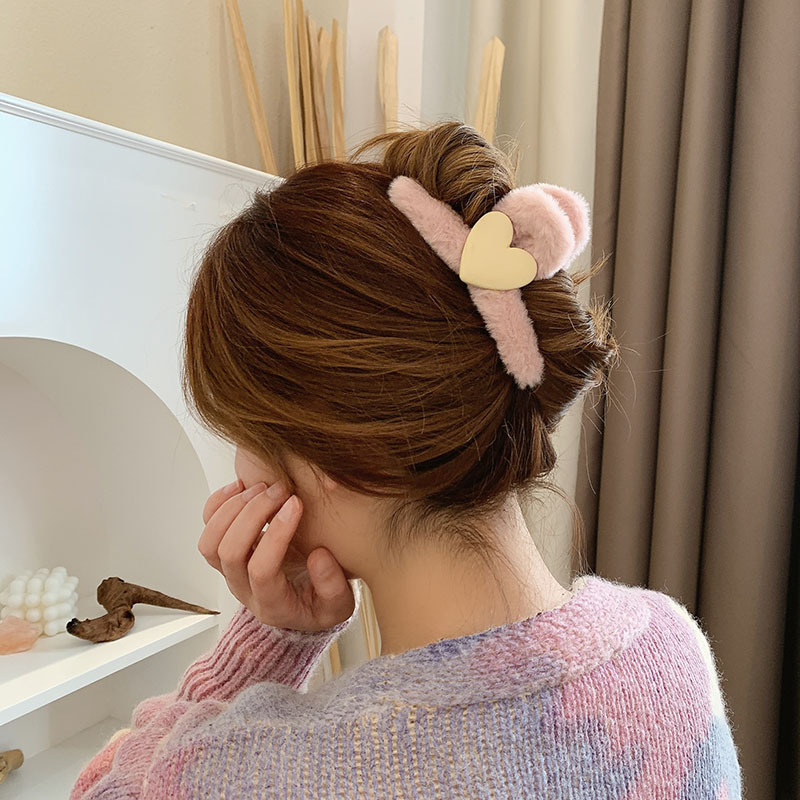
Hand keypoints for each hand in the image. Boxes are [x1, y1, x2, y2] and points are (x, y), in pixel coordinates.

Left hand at [197, 478, 354, 632]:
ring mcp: (230, 571)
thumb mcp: (339, 605)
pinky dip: (218, 504)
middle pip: (229, 552)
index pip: (261, 570)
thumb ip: (333, 586)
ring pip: (210, 542)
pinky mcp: (224, 552)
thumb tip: (318, 556)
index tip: (296, 505)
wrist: (304, 604)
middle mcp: (243, 589)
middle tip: (280, 490)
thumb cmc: (320, 602)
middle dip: (253, 514)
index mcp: (272, 604)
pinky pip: (207, 528)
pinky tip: (241, 486)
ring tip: (262, 487)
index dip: (276, 534)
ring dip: (232, 509)